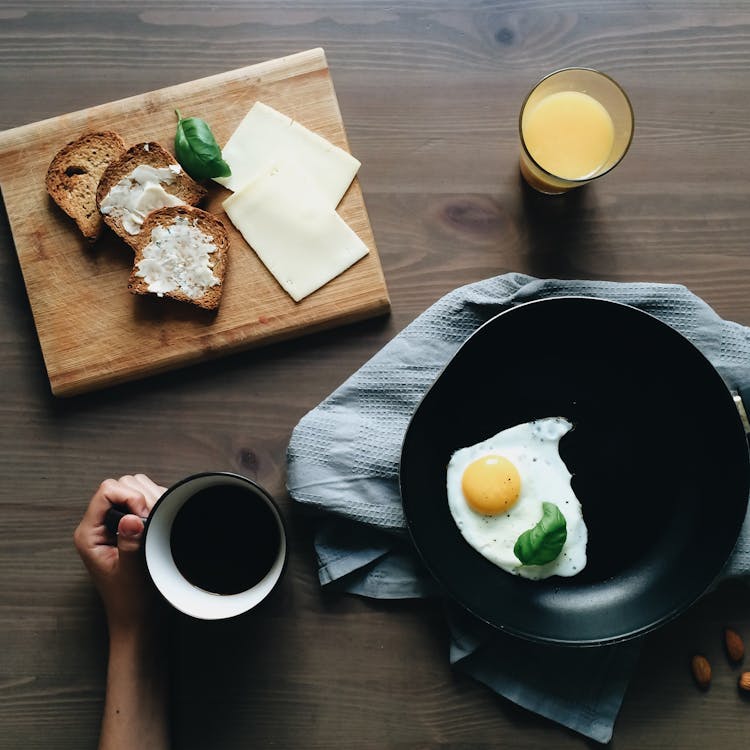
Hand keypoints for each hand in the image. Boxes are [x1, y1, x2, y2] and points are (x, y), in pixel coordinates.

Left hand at [74, 474, 166, 632]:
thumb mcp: (131, 572)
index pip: (106, 492)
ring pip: (132, 489)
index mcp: (90, 535)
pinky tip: (160, 520)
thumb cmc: (132, 601)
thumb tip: (131, 517)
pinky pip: (142, 500)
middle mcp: (98, 526)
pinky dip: (155, 504)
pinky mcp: (128, 526)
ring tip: (157, 519)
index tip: (145, 514)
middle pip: (119, 485)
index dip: (129, 496)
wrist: (139, 618)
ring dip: (149, 498)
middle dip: (141, 496)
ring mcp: (113, 525)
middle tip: (153, 518)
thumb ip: (130, 543)